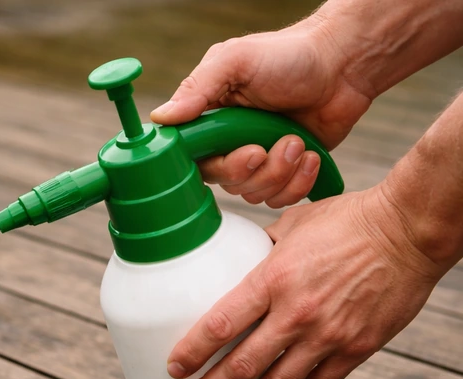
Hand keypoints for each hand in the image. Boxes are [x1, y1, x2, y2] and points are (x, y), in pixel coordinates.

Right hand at [151, 21, 374, 206]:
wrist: (344, 63)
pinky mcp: (285, 172)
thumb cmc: (290, 54)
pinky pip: (280, 199)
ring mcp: (259, 159)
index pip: (192, 160)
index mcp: (210, 119)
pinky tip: (310, 157)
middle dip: (253, 170)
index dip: (215, 165)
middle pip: (225, 182)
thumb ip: (197, 88)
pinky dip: (298, 183)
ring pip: (253, 193)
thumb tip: (160, 118)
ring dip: (280, 173)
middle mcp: (229, 142)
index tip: (244, 152)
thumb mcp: (236, 60)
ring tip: (297, 143)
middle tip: (270, 146)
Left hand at [166, 184, 443, 378]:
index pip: (220, 324)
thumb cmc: (350, 220)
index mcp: (273, 279)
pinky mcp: (356, 348)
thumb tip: (236, 257)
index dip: (192, 351)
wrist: (411, 229)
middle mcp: (296, 312)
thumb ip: (261, 249)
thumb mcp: (292, 225)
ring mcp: (327, 335)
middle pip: (242, 364)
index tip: (174, 368)